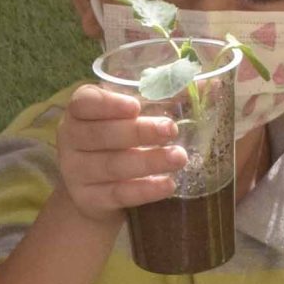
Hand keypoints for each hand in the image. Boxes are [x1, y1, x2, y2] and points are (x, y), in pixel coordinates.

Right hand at [53, 80, 184, 224]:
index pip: (85, 103)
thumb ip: (164, 99)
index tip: (136, 107)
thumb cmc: (118, 142)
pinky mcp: (88, 199)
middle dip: (139, 132)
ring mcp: (76, 172)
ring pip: (113, 166)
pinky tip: (166, 185)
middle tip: (171, 130)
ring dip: (148, 161)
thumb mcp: (131, 118)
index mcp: (79, 111)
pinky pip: (118, 194)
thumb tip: (213, 84)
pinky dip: (144, 190)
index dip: (108, 104)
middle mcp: (71, 139)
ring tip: (179, 157)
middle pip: (102, 135)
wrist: (94, 190)